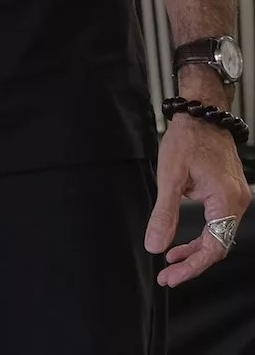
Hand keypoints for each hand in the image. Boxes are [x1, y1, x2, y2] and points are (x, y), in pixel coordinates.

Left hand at [145, 114, 250, 286]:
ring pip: (217, 236)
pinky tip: (181, 243)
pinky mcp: (228, 194)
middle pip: (218, 245)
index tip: (170, 277)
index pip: (213, 247)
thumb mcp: (169, 177)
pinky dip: (200, 235)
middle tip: (166, 276)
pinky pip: (217, 224)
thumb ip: (164, 214)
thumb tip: (154, 245)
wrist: (201, 115)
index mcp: (226, 201)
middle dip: (192, 263)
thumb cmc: (187, 140)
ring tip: (170, 263)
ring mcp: (235, 198)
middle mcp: (237, 203)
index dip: (192, 266)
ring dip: (194, 251)